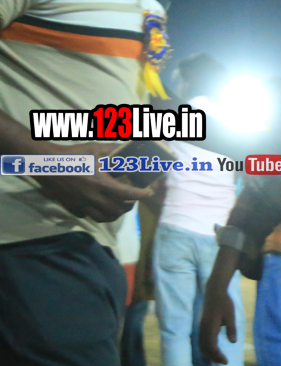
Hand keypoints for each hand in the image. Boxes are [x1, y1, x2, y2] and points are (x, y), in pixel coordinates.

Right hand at [36, 142, 152, 221]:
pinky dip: (99, 214)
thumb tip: (129, 148)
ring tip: (120, 206)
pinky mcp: (72, 208)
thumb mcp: (96, 149)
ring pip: (105, 218)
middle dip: (131, 205)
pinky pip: (90, 216)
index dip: (143, 195)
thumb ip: (114, 150)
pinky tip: (100, 206)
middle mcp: (94, 198)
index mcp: (103, 184)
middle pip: (119, 210)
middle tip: (134, 198)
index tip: (150, 193)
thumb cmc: (72, 155)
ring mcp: (82, 205)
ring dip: (116, 213)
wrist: (45, 164)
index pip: (129, 194)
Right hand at [199, 245, 241, 363]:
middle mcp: (203, 329)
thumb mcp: (231, 315)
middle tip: (224, 362)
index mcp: (210, 328)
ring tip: (219, 357)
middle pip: (205, 348)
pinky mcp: (202, 325)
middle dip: (214, 357)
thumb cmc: (224, 303)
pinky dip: (206, 347)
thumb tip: (233, 342)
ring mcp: (201, 327)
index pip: (212, 347)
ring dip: (209, 353)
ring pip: (202, 345)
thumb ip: (231, 329)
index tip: (226, 361)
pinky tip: (213, 348)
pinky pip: (202, 340)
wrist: (214, 292)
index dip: (218, 356)